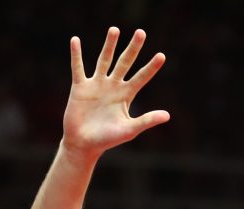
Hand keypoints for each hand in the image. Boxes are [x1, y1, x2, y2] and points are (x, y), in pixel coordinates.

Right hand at [62, 27, 169, 159]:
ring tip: (115, 30)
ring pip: (104, 60)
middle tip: (141, 33)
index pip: (141, 78)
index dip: (151, 68)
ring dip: (109, 45)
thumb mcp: (129, 130)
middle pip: (125, 62)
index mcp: (125, 95)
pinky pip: (78, 68)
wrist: (84, 145)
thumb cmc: (107, 140)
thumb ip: (147, 121)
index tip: (162, 56)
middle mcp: (112, 86)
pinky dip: (76, 55)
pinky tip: (75, 40)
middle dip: (133, 48)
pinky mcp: (80, 87)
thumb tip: (167, 116)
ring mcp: (96, 85)